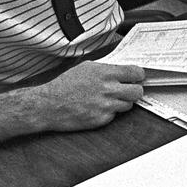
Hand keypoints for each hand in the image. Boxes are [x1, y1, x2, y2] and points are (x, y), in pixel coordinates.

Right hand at [31, 62, 145, 131]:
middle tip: (127, 90)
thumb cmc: (64, 85)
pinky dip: (109, 112)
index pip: (136, 73)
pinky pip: (115, 115)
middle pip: (138, 91)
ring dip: (122, 102)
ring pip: (128, 104)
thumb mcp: (86, 68)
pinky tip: (97, 108)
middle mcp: (108, 89)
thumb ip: (107, 69)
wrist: (47, 105)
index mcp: (105, 73)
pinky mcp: (101, 119)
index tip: (136, 77)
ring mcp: (105, 105)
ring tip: (107, 99)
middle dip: (134, 90)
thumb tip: (124, 71)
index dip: (138, 76)